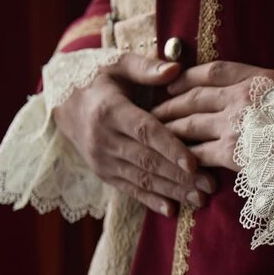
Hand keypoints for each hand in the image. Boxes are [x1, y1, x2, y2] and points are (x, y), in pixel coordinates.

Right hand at [53, 53, 215, 216]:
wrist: (62, 101)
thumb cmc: (99, 78)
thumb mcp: (119, 64)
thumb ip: (147, 68)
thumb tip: (176, 68)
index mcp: (110, 110)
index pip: (145, 132)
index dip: (170, 148)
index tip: (194, 163)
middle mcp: (104, 139)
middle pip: (148, 161)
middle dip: (181, 176)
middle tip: (210, 185)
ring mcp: (102, 159)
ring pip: (142, 178)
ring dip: (173, 191)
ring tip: (201, 199)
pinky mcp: (103, 172)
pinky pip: (129, 189)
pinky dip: (151, 201)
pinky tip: (173, 210)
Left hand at [152, 61, 273, 171]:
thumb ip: (264, 88)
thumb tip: (244, 91)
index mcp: (257, 80)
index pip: (214, 72)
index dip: (188, 77)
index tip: (172, 85)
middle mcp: (242, 98)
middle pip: (195, 98)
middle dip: (170, 106)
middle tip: (152, 113)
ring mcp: (235, 124)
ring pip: (191, 125)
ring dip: (170, 130)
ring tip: (157, 135)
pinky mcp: (232, 152)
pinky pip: (199, 153)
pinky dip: (185, 155)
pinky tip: (177, 159)